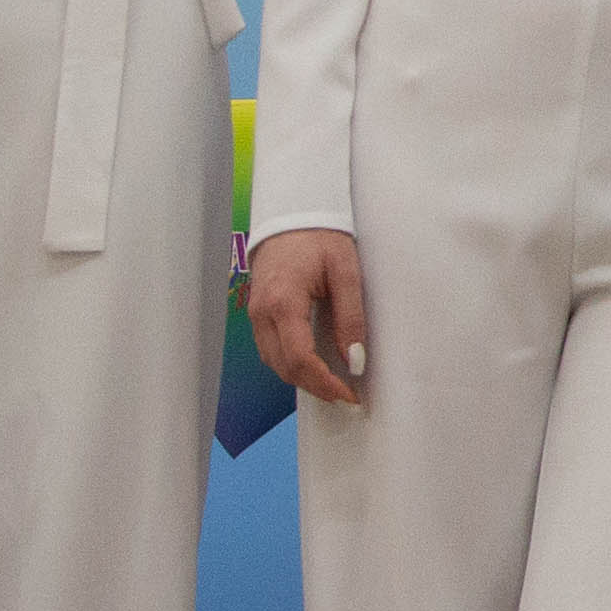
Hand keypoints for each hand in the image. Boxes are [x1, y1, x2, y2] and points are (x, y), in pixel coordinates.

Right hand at [250, 227, 369, 411]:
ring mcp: (255, 313)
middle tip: (346, 397)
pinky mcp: (258, 311)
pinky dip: (291, 363)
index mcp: (283, 302)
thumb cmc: (320, 237)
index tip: (348, 395)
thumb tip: (354, 360)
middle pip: (284, 367)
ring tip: (333, 385)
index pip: (300, 358)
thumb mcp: (346, 272)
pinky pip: (270, 348)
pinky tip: (314, 366)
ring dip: (301, 378)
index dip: (324, 383)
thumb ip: (351, 317)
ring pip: (274, 362)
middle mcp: (262, 312)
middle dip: (314, 387)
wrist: (292, 213)